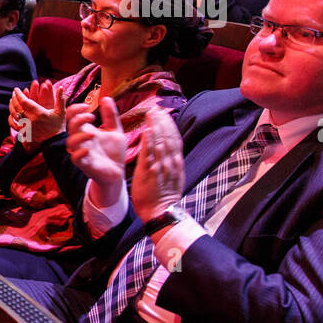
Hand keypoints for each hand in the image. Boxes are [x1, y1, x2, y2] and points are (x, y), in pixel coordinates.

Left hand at [10, 80, 66, 147]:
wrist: (56, 141)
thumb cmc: (59, 125)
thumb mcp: (61, 112)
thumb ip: (60, 99)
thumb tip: (60, 87)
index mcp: (39, 113)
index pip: (24, 101)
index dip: (19, 94)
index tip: (16, 89)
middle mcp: (31, 120)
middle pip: (18, 106)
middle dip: (14, 98)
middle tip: (14, 92)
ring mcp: (26, 127)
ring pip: (14, 114)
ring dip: (11, 106)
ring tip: (11, 100)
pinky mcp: (24, 133)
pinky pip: (14, 125)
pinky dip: (11, 118)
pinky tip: (11, 114)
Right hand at [66, 98, 127, 193]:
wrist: (118, 172)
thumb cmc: (114, 152)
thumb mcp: (115, 130)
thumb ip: (111, 115)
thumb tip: (106, 97)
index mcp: (86, 130)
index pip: (72, 116)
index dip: (76, 109)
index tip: (87, 106)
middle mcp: (82, 140)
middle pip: (70, 126)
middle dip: (78, 119)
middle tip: (91, 117)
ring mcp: (82, 152)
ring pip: (70, 142)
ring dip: (79, 136)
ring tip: (93, 134)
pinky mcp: (85, 165)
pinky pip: (75, 158)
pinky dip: (79, 153)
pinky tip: (88, 150)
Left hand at [130, 107, 184, 223]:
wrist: (162, 213)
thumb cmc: (164, 197)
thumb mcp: (173, 178)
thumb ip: (171, 164)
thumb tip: (169, 153)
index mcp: (176, 163)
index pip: (175, 140)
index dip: (170, 126)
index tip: (165, 114)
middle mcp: (171, 163)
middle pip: (169, 137)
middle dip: (163, 122)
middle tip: (156, 109)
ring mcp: (161, 167)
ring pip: (161, 142)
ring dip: (156, 126)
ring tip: (151, 114)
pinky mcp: (150, 172)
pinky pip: (150, 154)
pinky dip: (149, 141)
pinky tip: (146, 130)